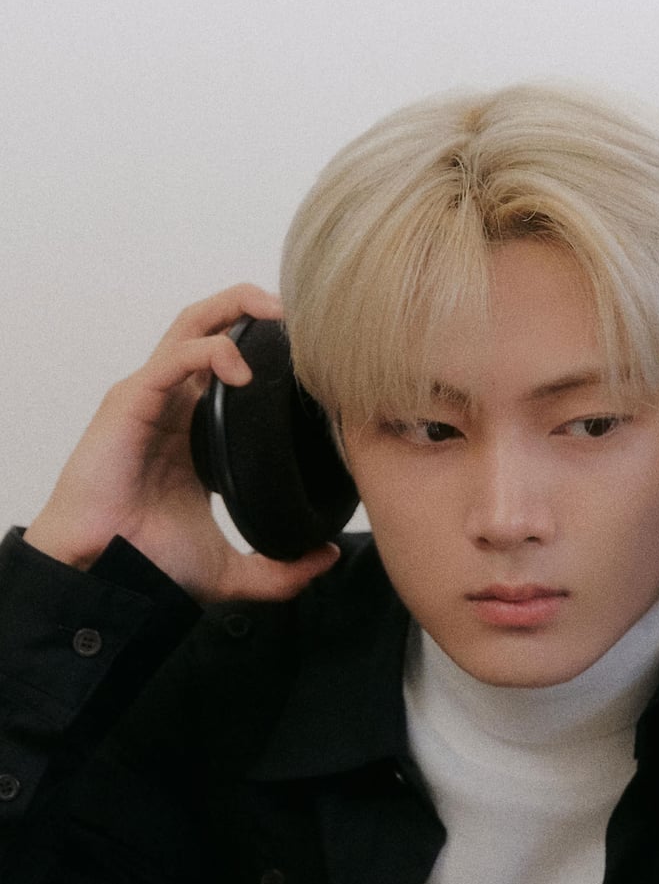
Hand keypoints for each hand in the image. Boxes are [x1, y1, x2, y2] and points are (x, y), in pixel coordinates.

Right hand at [23, 285, 340, 603]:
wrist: (105, 577)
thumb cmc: (149, 562)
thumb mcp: (233, 569)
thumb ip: (282, 568)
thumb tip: (329, 556)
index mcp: (197, 427)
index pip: (233, 364)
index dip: (271, 349)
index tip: (316, 354)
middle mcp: (174, 402)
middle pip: (212, 327)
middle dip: (254, 306)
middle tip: (301, 315)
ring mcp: (150, 397)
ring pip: (191, 326)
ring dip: (235, 309)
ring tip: (279, 316)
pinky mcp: (130, 402)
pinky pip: (172, 359)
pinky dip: (210, 351)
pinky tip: (242, 369)